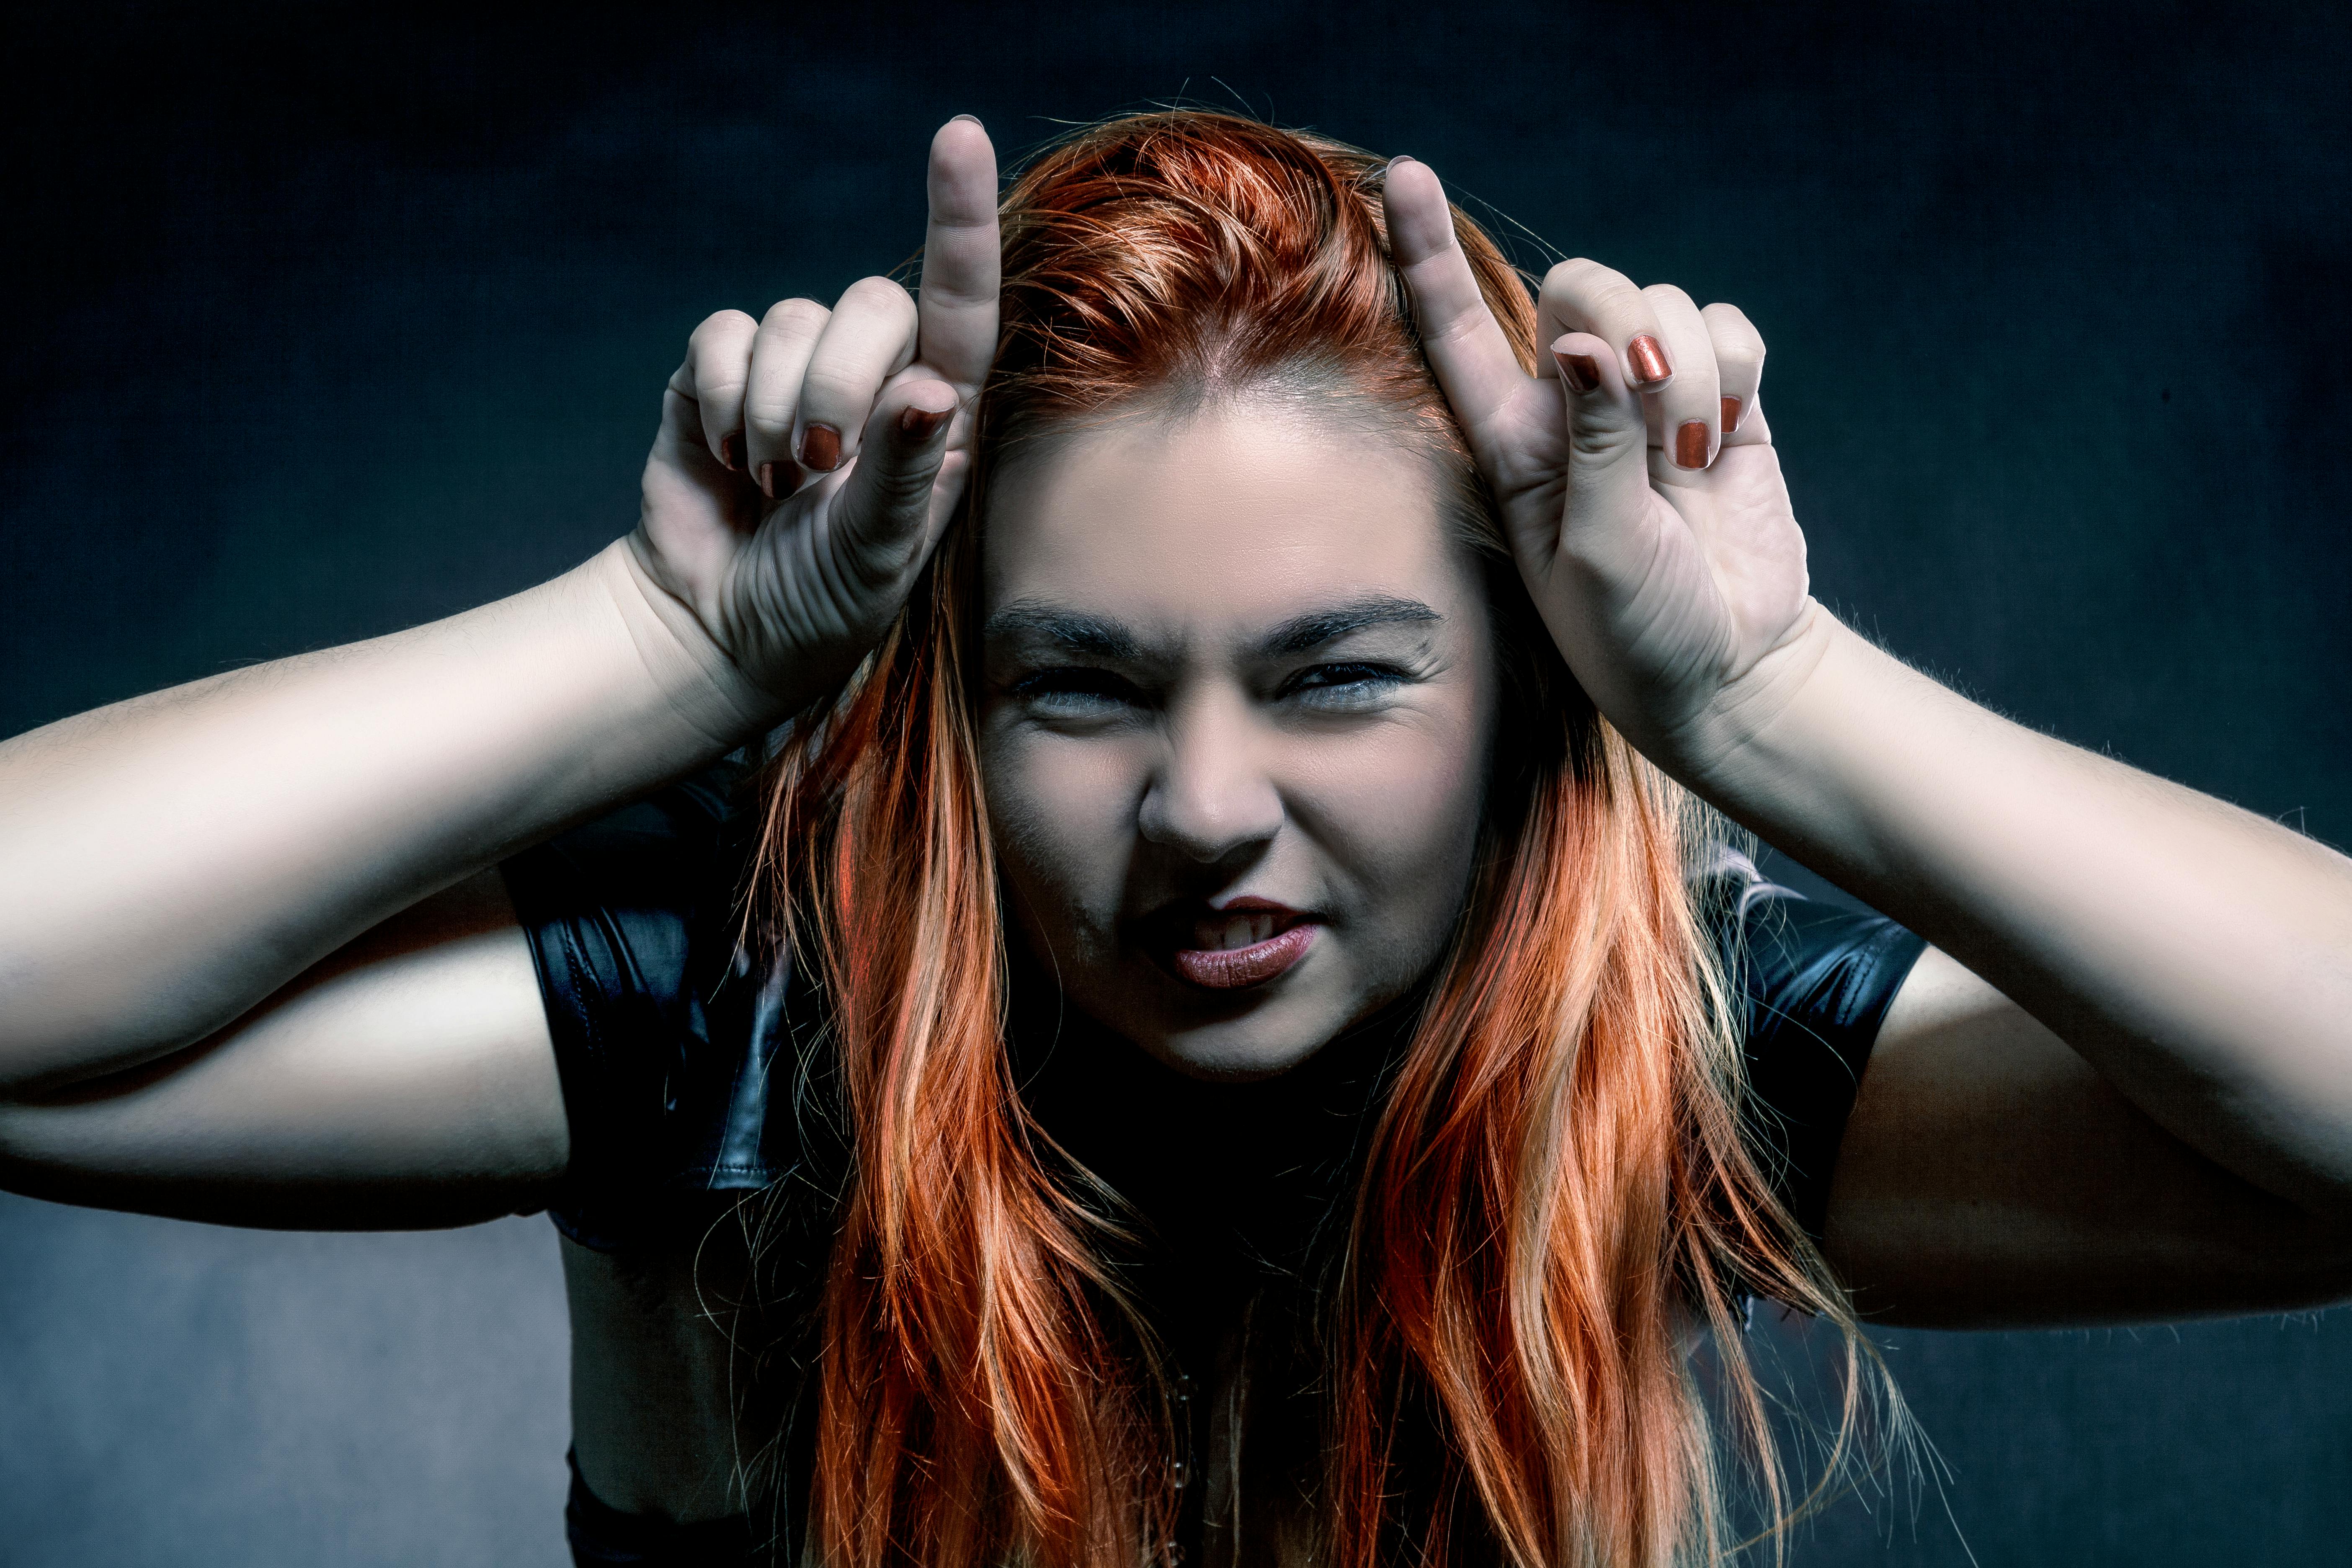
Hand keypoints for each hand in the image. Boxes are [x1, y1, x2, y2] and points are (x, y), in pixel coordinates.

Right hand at [625, 115, 998, 715]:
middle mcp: (876, 375)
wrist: (721, 627)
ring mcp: (795, 370)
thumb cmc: (823, 601)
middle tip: (817, 468)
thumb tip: (928, 390)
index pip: (963, 299)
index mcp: (937, 412)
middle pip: (869, 300)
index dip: (958, 217)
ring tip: (776, 481)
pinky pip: (723, 334)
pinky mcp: (720, 375)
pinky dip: (722, 399)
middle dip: (836, 386)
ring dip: (775, 410)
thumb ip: (903, 472)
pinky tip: (730, 458)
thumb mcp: (878, 555)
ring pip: (790, 317)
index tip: (954, 135)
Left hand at [1383, 158, 1823, 777]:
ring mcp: (1648, 395)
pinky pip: (1727, 327)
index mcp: (1513, 441)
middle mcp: (1573, 404)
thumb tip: (1592, 349)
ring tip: (1689, 465)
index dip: (1428, 252)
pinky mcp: (1722, 397)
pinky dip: (1735, 367)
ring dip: (1687, 373)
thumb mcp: (1596, 554)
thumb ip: (1593, 449)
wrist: (1730, 664)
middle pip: (1581, 287)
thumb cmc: (1637, 630)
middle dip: (1624, 324)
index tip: (1406, 176)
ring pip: (1662, 302)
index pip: (1455, 330)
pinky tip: (1727, 432)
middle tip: (1651, 410)